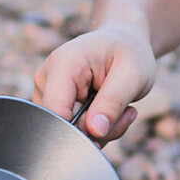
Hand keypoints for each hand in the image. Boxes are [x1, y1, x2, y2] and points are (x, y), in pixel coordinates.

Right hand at [32, 24, 156, 143]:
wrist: (123, 45)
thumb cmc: (128, 54)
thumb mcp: (133, 75)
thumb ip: (113, 102)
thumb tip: (95, 132)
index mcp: (62, 64)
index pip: (56, 111)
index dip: (81, 129)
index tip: (107, 127)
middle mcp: (46, 79)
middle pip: (64, 126)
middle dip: (99, 130)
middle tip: (125, 112)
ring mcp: (46, 95)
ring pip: (70, 134)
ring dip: (100, 131)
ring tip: (118, 109)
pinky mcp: (52, 108)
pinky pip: (73, 133)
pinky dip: (95, 131)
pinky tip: (107, 113)